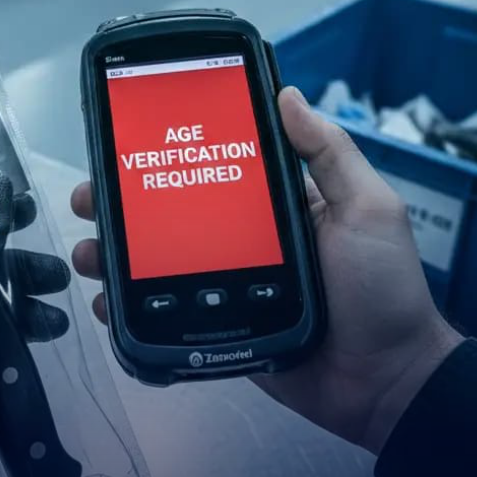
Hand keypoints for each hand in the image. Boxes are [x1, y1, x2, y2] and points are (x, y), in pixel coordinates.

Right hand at [70, 87, 462, 455]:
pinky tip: (104, 300)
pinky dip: (126, 306)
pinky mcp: (212, 324)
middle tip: (91, 197)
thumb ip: (329, 154)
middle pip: (166, 212)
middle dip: (121, 202)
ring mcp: (221, 282)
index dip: (167, 153)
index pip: (209, 168)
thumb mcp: (366, 208)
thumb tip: (288, 94)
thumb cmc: (380, 287)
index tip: (128, 139)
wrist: (385, 382)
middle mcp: (237, 237)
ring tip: (90, 252)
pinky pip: (160, 311)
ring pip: (153, 260)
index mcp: (269, 204)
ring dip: (113, 251)